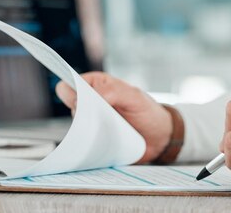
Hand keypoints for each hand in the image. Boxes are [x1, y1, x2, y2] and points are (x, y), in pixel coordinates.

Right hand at [55, 71, 172, 163]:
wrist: (160, 138)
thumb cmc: (148, 112)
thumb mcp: (133, 97)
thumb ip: (111, 92)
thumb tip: (82, 98)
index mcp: (97, 84)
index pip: (71, 84)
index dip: (74, 94)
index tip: (85, 105)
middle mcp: (90, 102)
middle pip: (70, 107)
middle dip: (82, 115)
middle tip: (102, 120)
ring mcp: (91, 121)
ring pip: (74, 126)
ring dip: (86, 131)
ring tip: (107, 132)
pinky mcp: (93, 139)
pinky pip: (81, 143)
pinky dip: (87, 146)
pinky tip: (100, 146)